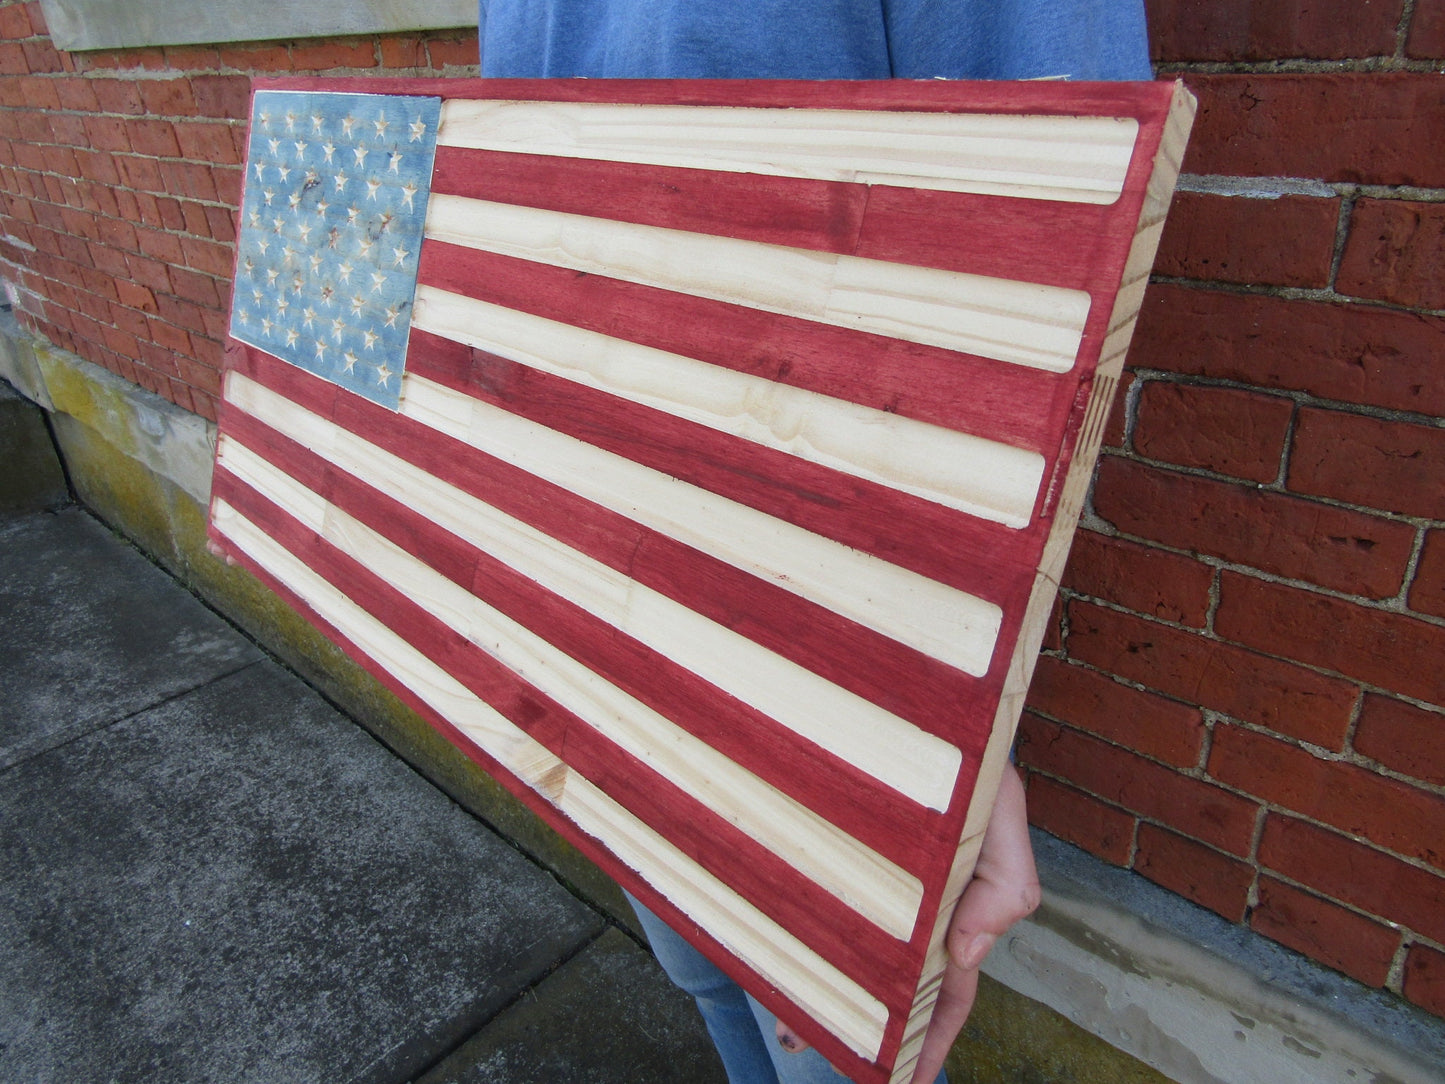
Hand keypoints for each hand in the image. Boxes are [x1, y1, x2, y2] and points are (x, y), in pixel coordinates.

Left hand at [774, 764, 1039, 1081]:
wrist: (913, 691)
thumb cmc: (970, 753)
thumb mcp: (1003, 809)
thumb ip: (1006, 882)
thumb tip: (962, 955)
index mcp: (959, 903)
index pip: (950, 988)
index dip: (931, 1038)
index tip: (906, 1079)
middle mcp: (913, 900)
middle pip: (891, 982)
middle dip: (865, 1027)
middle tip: (815, 1051)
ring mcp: (873, 876)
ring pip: (849, 947)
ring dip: (823, 985)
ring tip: (787, 1025)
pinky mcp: (833, 845)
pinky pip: (817, 898)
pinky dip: (798, 926)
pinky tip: (770, 948)